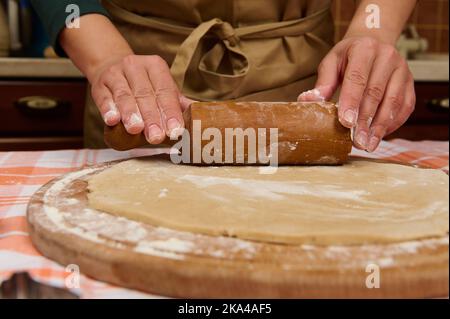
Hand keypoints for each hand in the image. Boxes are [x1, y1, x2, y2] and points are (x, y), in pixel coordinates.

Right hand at [90, 54, 193, 143]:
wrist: (111, 66)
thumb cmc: (143, 84)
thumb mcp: (161, 87)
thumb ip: (179, 103)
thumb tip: (202, 117)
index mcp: (156, 67)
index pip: (165, 91)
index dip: (171, 112)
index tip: (176, 130)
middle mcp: (135, 67)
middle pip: (145, 95)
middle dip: (152, 118)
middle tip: (157, 137)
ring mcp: (115, 74)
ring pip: (124, 96)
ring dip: (130, 114)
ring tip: (136, 130)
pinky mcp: (99, 85)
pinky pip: (104, 98)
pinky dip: (108, 109)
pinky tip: (112, 120)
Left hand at [298, 36, 414, 151]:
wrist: (373, 43)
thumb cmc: (348, 57)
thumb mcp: (331, 63)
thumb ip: (323, 83)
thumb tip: (306, 101)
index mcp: (364, 49)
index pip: (357, 79)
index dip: (351, 102)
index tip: (346, 123)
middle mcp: (387, 57)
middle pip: (375, 94)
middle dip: (365, 121)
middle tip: (356, 141)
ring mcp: (402, 70)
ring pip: (393, 102)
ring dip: (380, 127)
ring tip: (368, 144)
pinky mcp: (410, 83)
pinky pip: (405, 106)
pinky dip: (393, 123)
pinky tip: (380, 135)